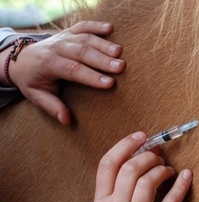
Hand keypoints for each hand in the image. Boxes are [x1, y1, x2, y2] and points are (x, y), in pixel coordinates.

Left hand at [5, 21, 125, 124]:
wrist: (21, 58)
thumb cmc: (33, 80)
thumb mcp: (37, 96)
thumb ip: (52, 107)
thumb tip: (66, 120)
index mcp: (49, 63)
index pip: (72, 69)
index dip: (91, 76)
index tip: (109, 83)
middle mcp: (57, 47)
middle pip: (82, 52)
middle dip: (102, 60)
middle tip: (120, 67)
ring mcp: (64, 37)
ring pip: (85, 38)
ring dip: (104, 44)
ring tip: (120, 53)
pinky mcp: (69, 32)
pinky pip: (83, 26)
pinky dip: (96, 25)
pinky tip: (110, 28)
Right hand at [94, 132, 191, 201]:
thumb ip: (118, 182)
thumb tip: (141, 149)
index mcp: (102, 201)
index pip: (107, 164)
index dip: (125, 145)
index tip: (141, 136)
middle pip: (130, 169)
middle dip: (148, 156)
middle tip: (158, 156)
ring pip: (148, 181)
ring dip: (162, 169)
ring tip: (168, 170)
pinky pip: (171, 201)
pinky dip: (181, 184)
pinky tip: (186, 176)